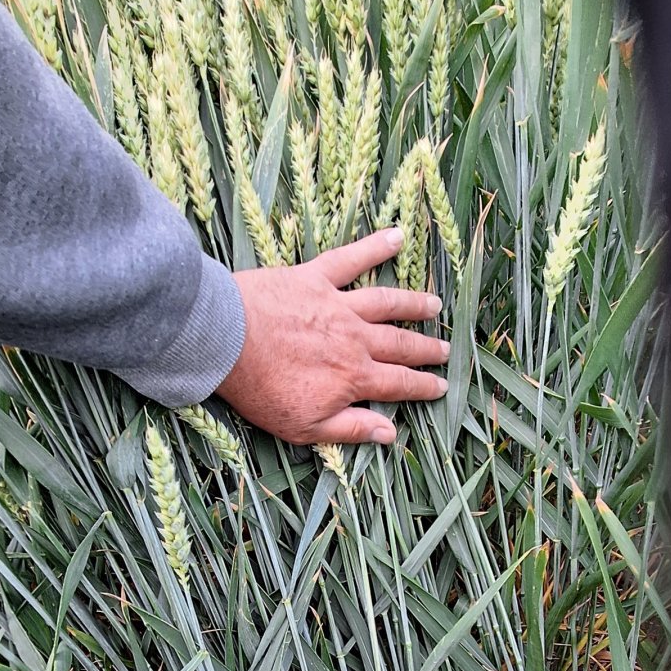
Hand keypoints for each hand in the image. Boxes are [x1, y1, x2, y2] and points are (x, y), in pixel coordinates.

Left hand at [218, 228, 448, 444]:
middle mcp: (355, 339)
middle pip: (400, 344)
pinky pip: (351, 259)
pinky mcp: (315, 277)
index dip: (423, 386)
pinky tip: (396, 236)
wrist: (225, 341)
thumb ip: (350, 429)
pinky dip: (375, 246)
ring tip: (433, 305)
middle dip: (426, 349)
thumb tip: (389, 433)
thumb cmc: (260, 388)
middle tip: (445, 350)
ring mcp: (338, 305)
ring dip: (413, 304)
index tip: (441, 387)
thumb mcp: (304, 426)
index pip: (400, 384)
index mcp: (354, 377)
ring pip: (387, 302)